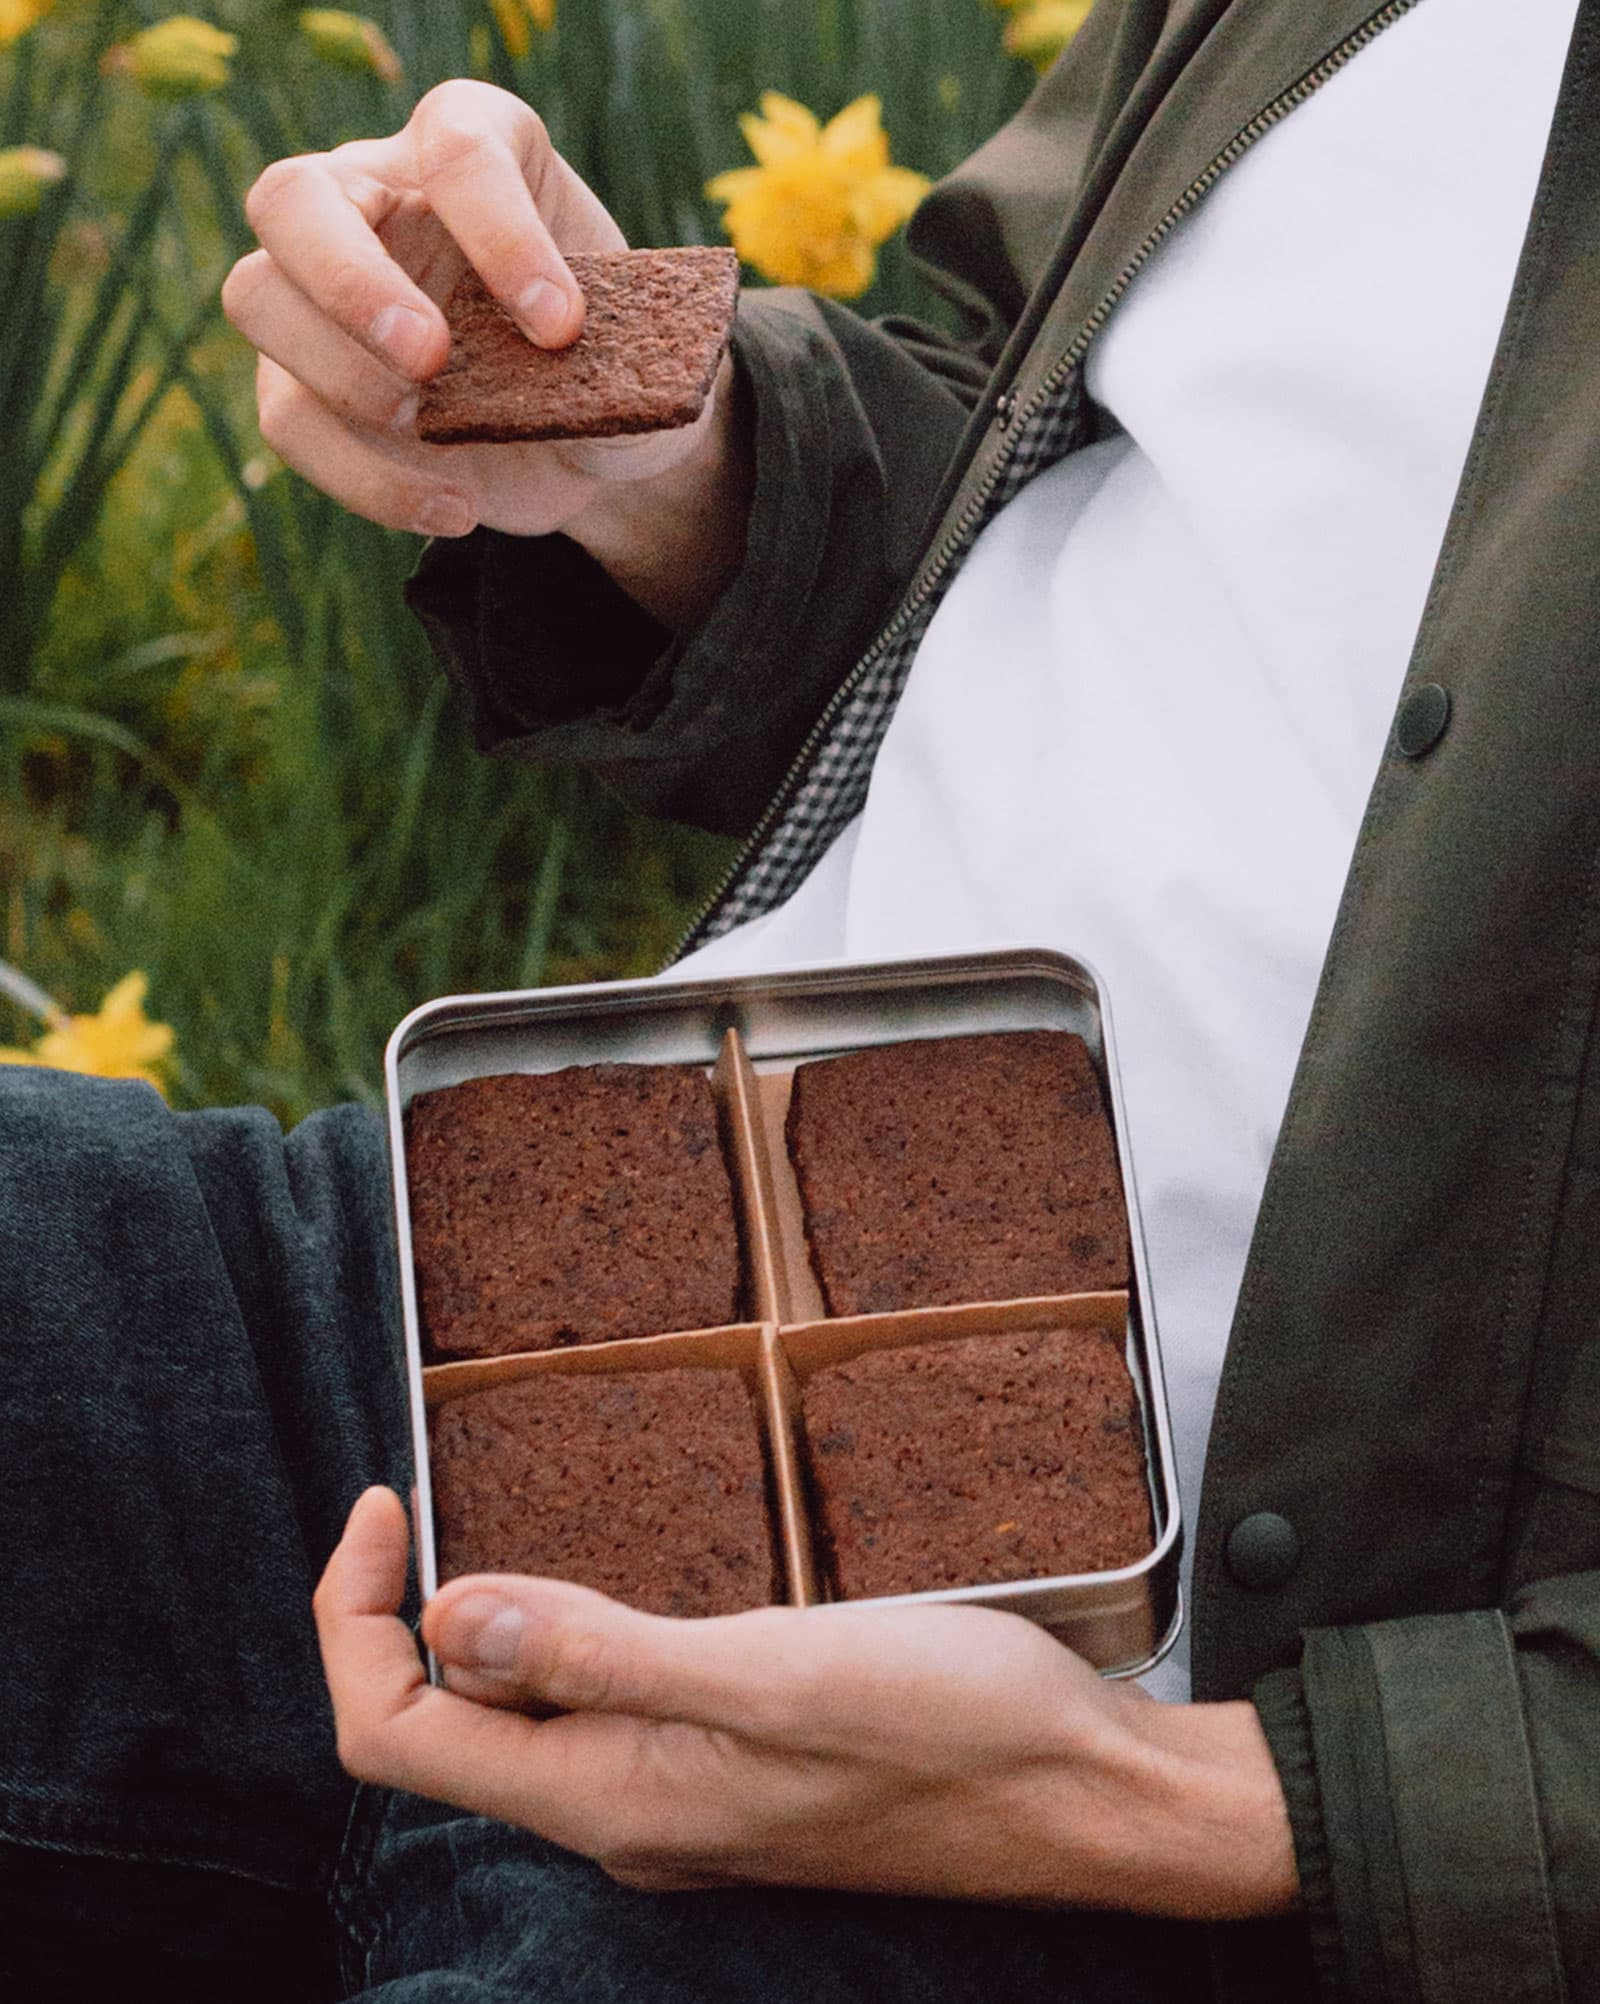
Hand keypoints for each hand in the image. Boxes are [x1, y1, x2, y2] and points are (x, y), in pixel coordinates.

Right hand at [222, 82, 746, 619]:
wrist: (593, 445)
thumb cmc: (618, 364)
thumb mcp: (651, 352)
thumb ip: (633, 358)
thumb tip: (612, 390)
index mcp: (474, 147)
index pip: (459, 148)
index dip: (501, 230)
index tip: (562, 326)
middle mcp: (376, 196)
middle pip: (293, 196)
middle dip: (350, 281)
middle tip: (431, 360)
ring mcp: (323, 290)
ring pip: (256, 296)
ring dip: (336, 372)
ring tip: (435, 430)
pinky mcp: (306, 384)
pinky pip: (289, 419)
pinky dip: (363, 476)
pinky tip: (454, 507)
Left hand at [315, 1488, 1298, 1918]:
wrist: (1087, 1795)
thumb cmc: (950, 1732)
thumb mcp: (770, 1675)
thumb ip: (600, 1655)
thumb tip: (442, 1620)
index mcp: (610, 1798)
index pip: (397, 1735)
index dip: (353, 1621)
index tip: (387, 1503)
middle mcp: (626, 1811)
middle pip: (447, 1726)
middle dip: (407, 1610)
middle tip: (435, 1488)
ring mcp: (682, 1794)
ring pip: (529, 1711)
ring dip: (494, 1615)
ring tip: (515, 1502)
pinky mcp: (737, 1762)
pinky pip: (609, 1700)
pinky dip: (577, 1627)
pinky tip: (631, 1556)